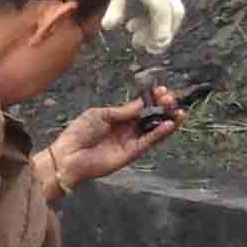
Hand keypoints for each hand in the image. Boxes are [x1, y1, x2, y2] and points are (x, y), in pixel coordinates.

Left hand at [47, 89, 178, 188]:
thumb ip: (123, 111)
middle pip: (150, 117)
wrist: (69, 155)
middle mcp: (126, 129)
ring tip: (178, 111)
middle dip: (162, 107)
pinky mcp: (132, 153)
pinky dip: (160, 134)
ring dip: (167, 120)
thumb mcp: (100, 115)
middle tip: (171, 99)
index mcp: (117, 117)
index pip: (140, 107)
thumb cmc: (79, 133)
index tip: (162, 90)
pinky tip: (169, 124)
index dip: (151, 99)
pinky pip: (149, 142)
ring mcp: (130, 141)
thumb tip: (142, 103)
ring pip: (154, 130)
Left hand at [105, 0, 184, 53]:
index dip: (161, 30)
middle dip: (163, 33)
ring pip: (173, 13)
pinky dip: (156, 20)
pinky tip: (134, 25)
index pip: (163, 11)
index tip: (154, 46)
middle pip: (174, 14)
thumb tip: (108, 27)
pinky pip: (168, 8)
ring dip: (157, 28)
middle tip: (148, 49)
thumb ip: (114, 7)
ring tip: (135, 38)